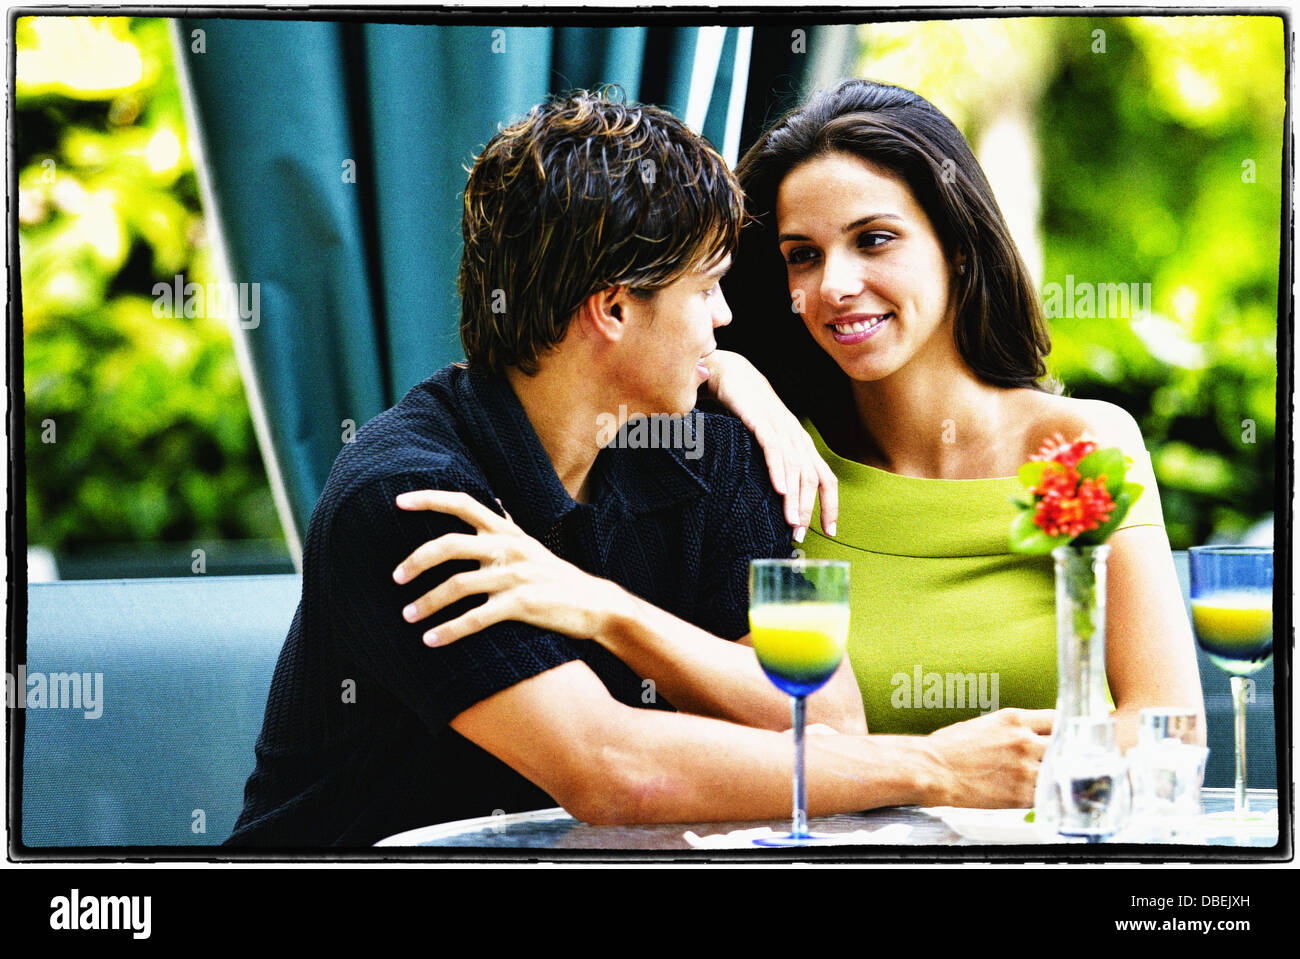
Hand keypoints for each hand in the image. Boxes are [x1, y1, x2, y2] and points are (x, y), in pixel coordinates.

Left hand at [391, 490, 627, 645]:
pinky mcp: (522, 604)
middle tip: (396, 577)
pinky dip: (449, 631)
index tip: (399, 501)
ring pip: (458, 585)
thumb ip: (506, 529)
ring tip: (408, 617)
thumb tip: (490, 506)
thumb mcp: (531, 546)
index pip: (464, 503)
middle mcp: (510, 547)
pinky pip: (476, 618)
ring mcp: (516, 575)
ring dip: (426, 603)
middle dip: (417, 561)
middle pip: (450, 545)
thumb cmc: (557, 578)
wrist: (596, 604)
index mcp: (508, 531)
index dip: (430, 499)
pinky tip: (432, 641)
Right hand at [701, 349, 836, 540]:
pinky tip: (779, 490)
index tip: (829, 531)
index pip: (825, 479)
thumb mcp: (767, 440)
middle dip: (809, 509)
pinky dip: (778, 471)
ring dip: (795, 498)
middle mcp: (796, 437)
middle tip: (800, 533)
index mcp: (801, 444)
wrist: (731, 374)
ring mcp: (781, 428)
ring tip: (791, 522)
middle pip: (813, 479)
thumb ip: (776, 463)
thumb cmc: (747, 411)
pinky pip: (774, 449)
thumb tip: (778, 496)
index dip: (830, 506)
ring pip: (795, 468)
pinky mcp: (761, 421)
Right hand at [920, 708, 1053, 807]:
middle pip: (1062, 745)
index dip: (1061, 730)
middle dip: (1059, 753)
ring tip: (1044, 779)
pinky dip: (1042, 796)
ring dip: (1052, 776)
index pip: (1057, 719)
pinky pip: (1045, 795)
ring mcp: (1025, 768)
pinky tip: (1033, 794)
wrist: (933, 770)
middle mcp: (1024, 741)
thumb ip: (1013, 729)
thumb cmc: (950, 747)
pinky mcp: (1021, 794)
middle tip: (1055, 760)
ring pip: (1057, 771)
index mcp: (1014, 719)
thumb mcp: (985, 724)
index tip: (1061, 736)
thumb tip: (1031, 737)